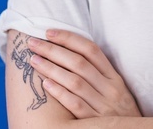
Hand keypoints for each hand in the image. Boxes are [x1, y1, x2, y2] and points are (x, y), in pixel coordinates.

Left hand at [26, 29, 142, 118]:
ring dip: (52, 69)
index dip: (69, 38)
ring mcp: (104, 106)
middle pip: (79, 63)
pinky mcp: (96, 122)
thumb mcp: (116, 89)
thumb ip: (98, 73)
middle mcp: (110, 88)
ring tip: (34, 60)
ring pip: (75, 82)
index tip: (49, 32)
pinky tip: (45, 84)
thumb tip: (70, 51)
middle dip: (53, 50)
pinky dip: (60, 93)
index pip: (91, 50)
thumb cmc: (119, 111)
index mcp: (114, 76)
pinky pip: (76, 105)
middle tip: (33, 43)